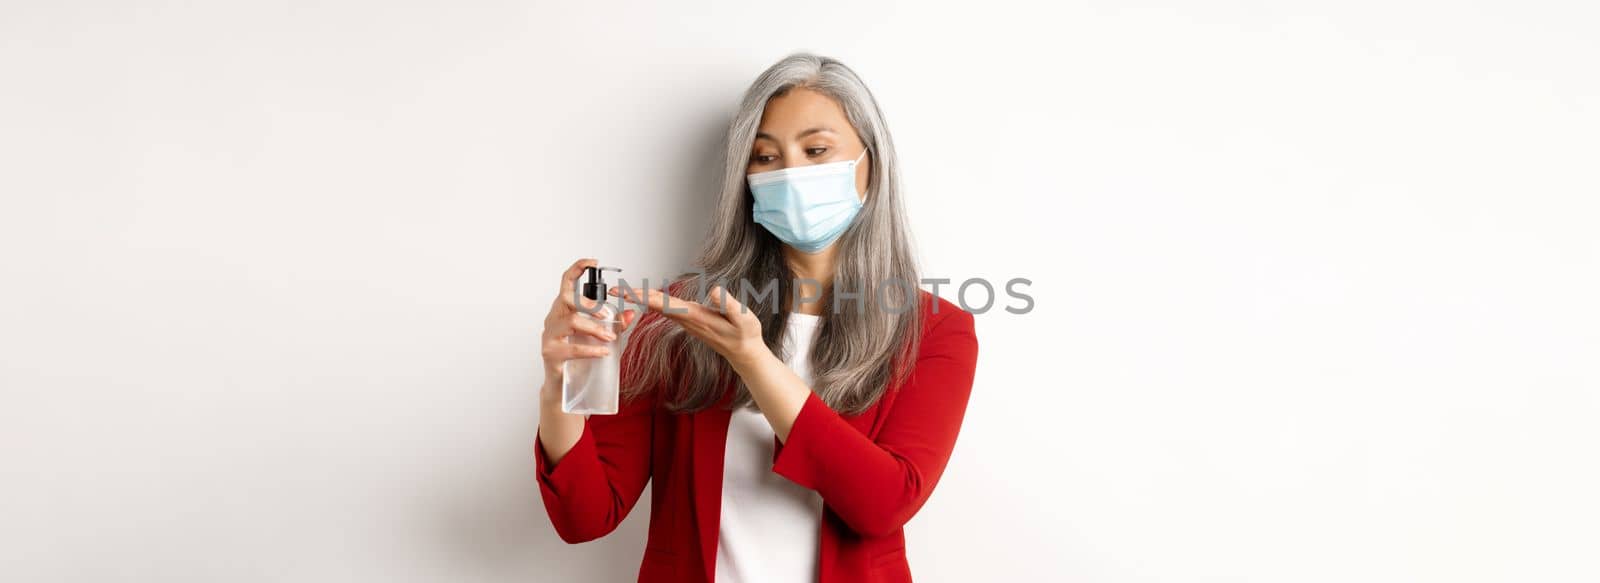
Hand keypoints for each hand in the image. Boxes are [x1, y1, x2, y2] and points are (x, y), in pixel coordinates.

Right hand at [540, 258, 636, 394]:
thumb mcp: (599, 337)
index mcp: (563, 310)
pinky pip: (571, 348)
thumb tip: (632, 313)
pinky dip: (590, 349)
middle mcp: (553, 319)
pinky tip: (603, 352)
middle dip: (589, 304)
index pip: (566, 283)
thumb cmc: (577, 358)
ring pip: (571, 321)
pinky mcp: (551, 353)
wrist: (563, 387)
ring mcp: (549, 336)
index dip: (577, 269)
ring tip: (610, 338)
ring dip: (594, 328)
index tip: (592, 263)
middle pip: (567, 299)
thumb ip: (616, 325)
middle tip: (607, 315)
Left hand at [611, 284, 765, 369]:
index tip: (627, 292)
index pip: (665, 304)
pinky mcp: (690, 321)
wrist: (744, 352)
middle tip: (614, 289)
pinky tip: (647, 298)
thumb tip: (714, 290)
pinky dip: (653, 303)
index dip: (645, 297)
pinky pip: (667, 310)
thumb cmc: (745, 335)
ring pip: (659, 308)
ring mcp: (687, 321)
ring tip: (624, 291)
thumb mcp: (744, 318)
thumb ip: (730, 305)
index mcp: (696, 316)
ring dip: (642, 299)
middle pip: (656, 306)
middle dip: (635, 297)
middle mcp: (687, 320)